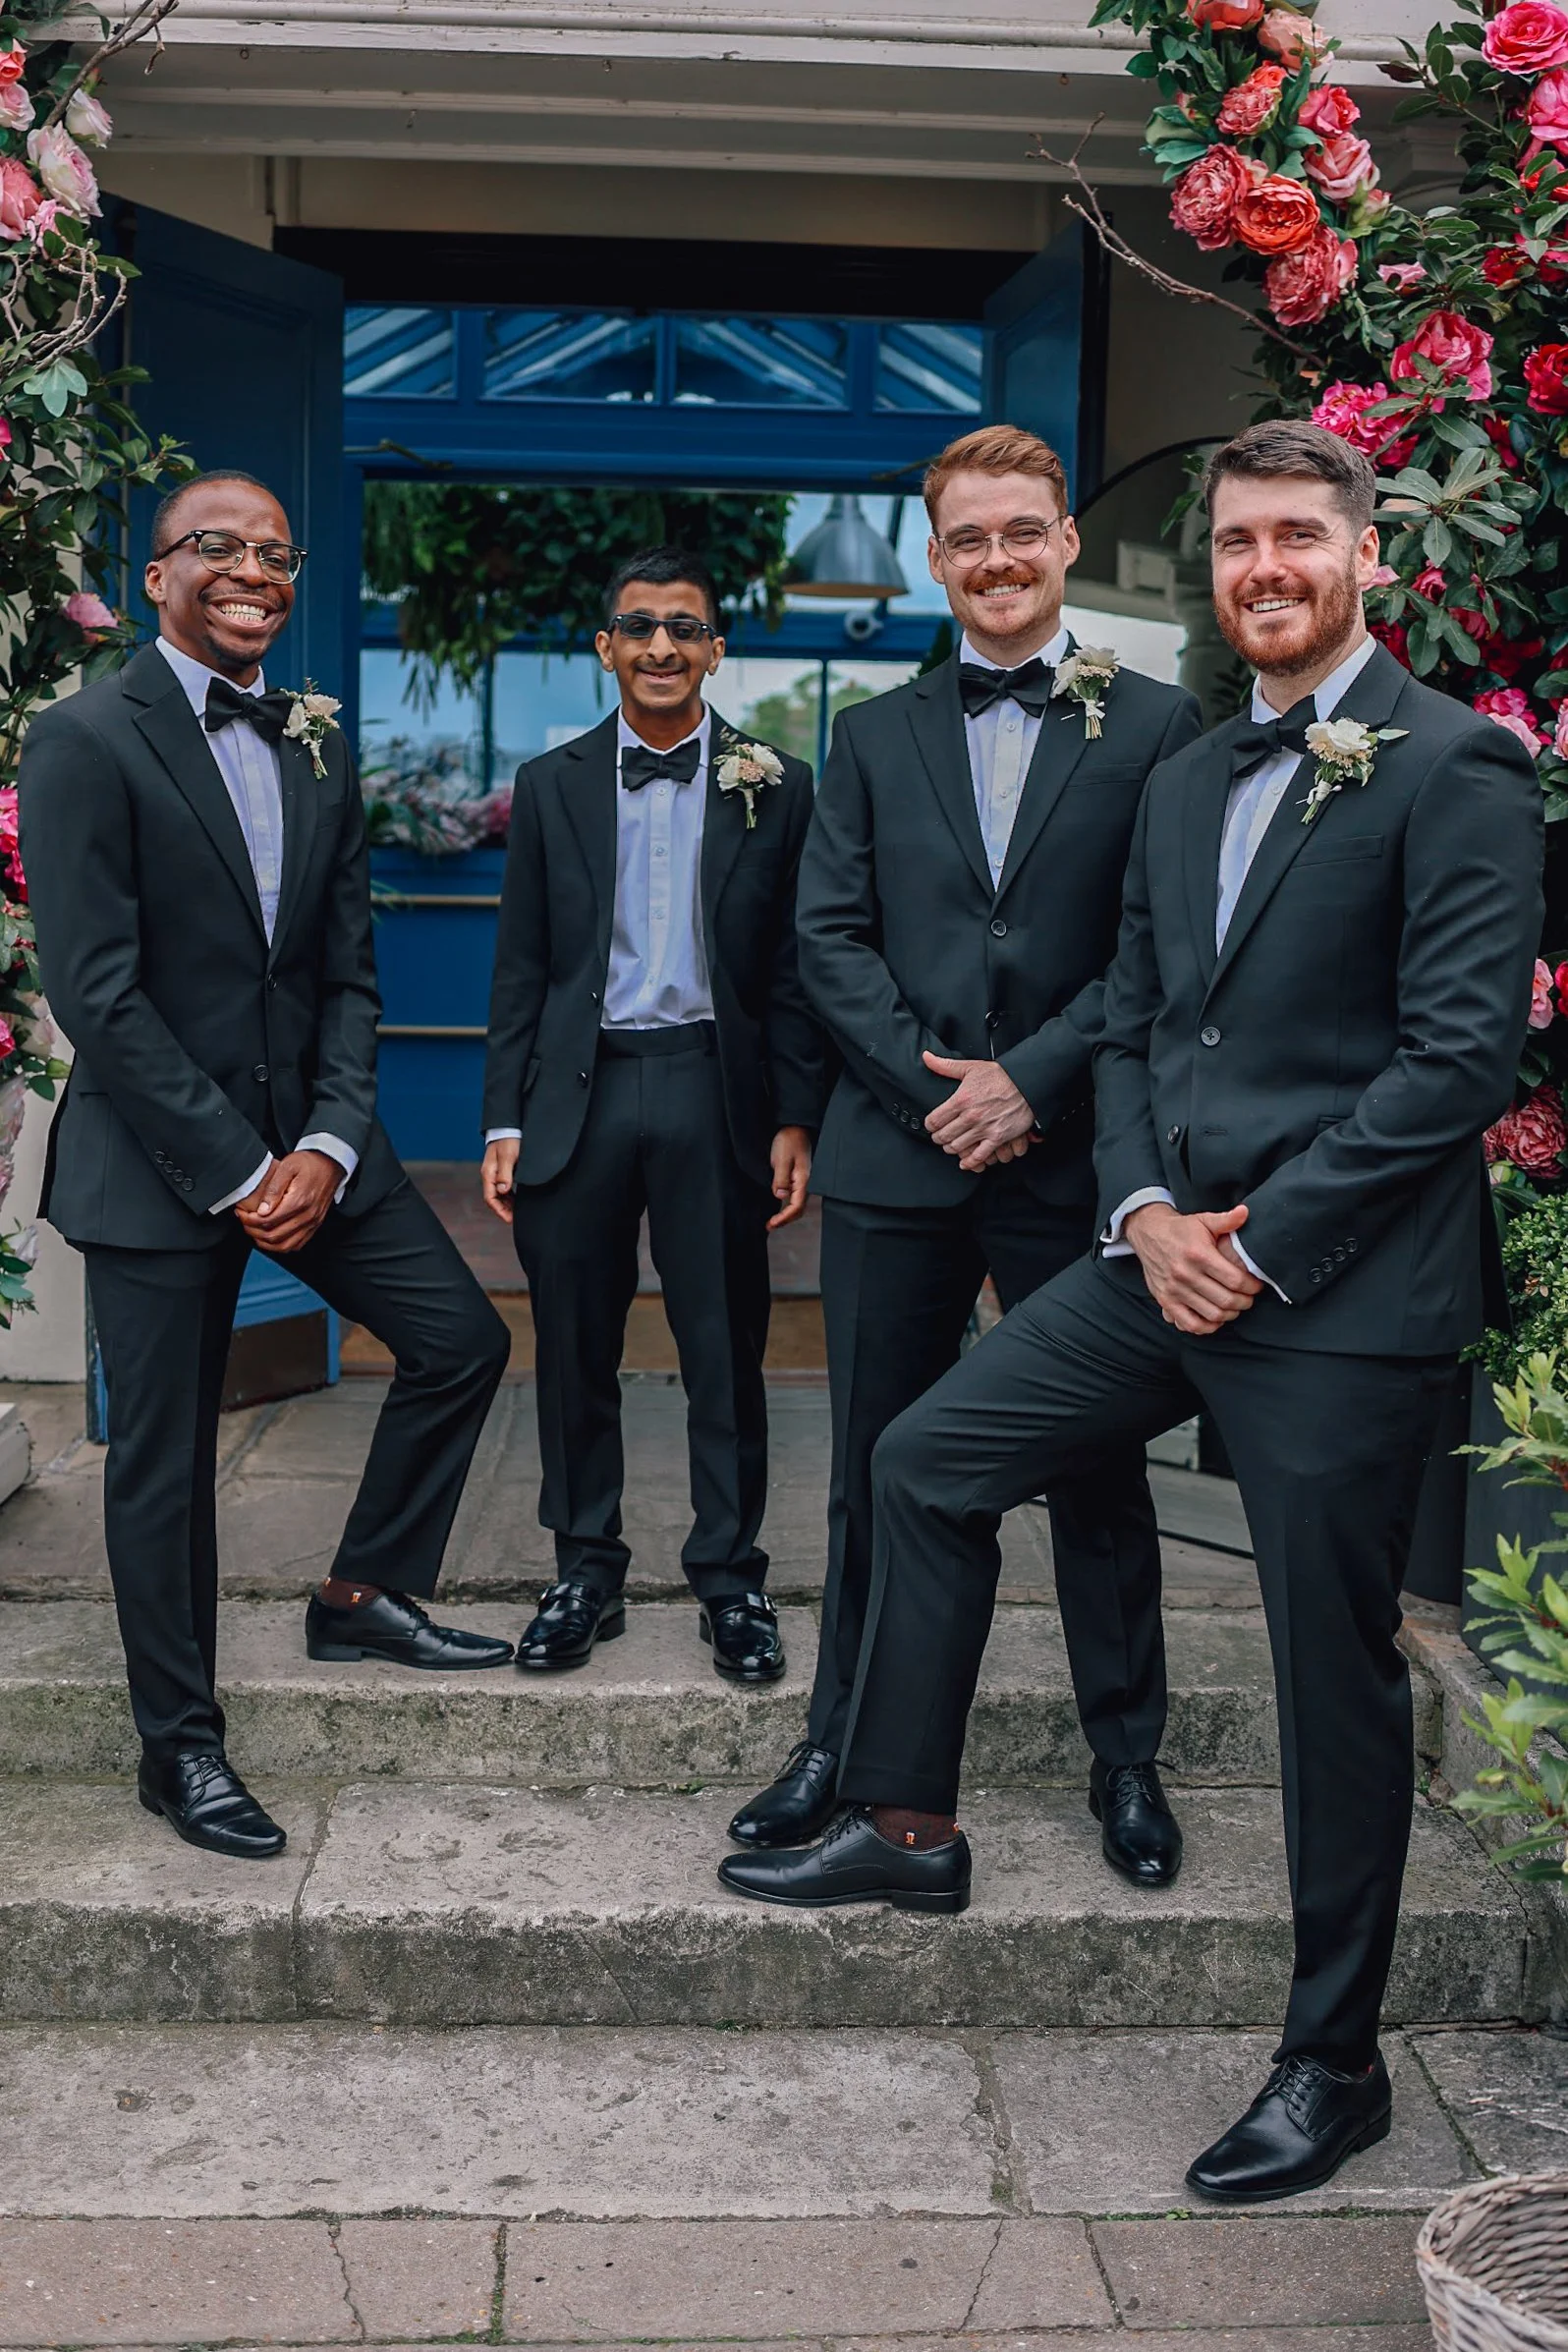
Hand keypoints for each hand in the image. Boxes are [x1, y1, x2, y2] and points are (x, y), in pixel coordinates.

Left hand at [235, 1150, 339, 1254]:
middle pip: (273, 1235)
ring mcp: (312, 1223)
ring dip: (264, 1242)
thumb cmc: (309, 1164)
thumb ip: (273, 1188)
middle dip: (252, 1231)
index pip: (267, 1221)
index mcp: (299, 1201)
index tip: (241, 1212)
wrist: (331, 1165)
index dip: (249, 1220)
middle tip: (244, 1220)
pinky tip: (270, 1237)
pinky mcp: (315, 1226)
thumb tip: (262, 1210)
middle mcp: (307, 1216)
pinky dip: (280, 1246)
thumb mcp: (287, 1167)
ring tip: (254, 1230)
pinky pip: (296, 1245)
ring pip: (284, 1245)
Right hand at [482, 1137, 519, 1225]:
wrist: (509, 1126)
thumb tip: (503, 1190)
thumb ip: (505, 1174)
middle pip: (494, 1198)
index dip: (500, 1211)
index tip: (510, 1219)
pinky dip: (510, 1195)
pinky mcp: (503, 1169)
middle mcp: (491, 1174)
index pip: (490, 1198)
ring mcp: (496, 1172)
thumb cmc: (509, 1139)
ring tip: (518, 1211)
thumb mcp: (509, 1156)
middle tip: (516, 1218)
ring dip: (508, 1203)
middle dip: (504, 1210)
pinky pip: (504, 1187)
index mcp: (489, 1173)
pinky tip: (519, 1198)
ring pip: (500, 1194)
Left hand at [767, 1124, 811, 1230]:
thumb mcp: (782, 1158)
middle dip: (785, 1220)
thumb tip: (780, 1196)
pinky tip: (778, 1206)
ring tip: (773, 1221)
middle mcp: (806, 1183)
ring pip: (797, 1204)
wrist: (795, 1126)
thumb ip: (781, 1178)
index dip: (784, 1218)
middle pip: (798, 1209)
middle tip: (769, 1226)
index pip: (797, 1206)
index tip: (772, 1224)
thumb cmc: (789, 1140)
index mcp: (804, 1180)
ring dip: (786, 1214)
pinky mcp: (798, 1177)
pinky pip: (794, 1196)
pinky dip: (786, 1205)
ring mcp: (802, 1181)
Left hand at [922, 1051, 1036, 1172]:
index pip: (933, 1121)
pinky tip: (965, 1162)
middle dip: (939, 1138)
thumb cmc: (1000, 1075)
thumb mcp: (971, 1067)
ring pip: (957, 1147)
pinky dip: (970, 1162)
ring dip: (952, 1148)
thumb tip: (926, 1057)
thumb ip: (945, 1066)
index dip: (930, 1125)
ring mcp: (984, 1128)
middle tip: (940, 1137)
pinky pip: (979, 1156)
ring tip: (952, 1145)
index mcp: (960, 1100)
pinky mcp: (998, 1137)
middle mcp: (970, 1116)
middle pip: (943, 1136)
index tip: (932, 1125)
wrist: (1027, 1082)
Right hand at [1124, 1201, 1262, 1336]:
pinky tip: (1215, 1318)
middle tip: (1249, 1298)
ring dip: (1230, 1314)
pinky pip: (1190, 1324)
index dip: (1252, 1286)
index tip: (1256, 1285)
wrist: (1148, 1234)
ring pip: (1212, 1314)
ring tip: (1235, 1307)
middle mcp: (1185, 1274)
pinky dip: (1207, 1327)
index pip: (1235, 1280)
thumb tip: (1246, 1212)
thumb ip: (1226, 1220)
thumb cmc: (1181, 1230)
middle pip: (1226, 1300)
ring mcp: (1174, 1290)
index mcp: (1199, 1254)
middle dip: (1245, 1302)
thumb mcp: (1203, 1220)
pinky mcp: (1165, 1300)